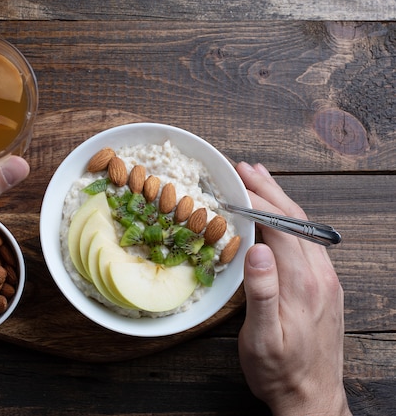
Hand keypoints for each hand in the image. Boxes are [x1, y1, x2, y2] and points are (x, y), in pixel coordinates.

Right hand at [236, 162, 350, 414]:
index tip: (234, 182)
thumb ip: (262, 294)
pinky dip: (290, 219)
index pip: (280, 228)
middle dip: (269, 190)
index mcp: (302, 284)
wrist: (311, 396)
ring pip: (304, 227)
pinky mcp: (324, 286)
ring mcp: (325, 279)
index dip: (256, 201)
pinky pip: (307, 241)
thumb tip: (258, 250)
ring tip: (259, 179)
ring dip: (280, 200)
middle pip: (295, 220)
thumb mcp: (263, 339)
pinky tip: (277, 216)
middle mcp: (319, 275)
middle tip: (245, 168)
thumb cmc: (280, 370)